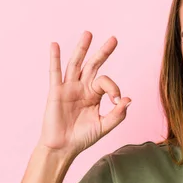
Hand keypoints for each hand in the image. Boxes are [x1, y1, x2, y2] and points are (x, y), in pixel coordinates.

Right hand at [36, 31, 130, 156]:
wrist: (63, 148)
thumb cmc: (82, 138)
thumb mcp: (104, 126)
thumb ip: (118, 114)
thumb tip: (128, 99)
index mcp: (94, 94)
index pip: (106, 82)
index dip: (114, 88)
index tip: (117, 100)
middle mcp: (82, 87)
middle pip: (93, 65)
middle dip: (103, 52)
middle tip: (114, 39)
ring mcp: (68, 88)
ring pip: (76, 64)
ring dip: (82, 48)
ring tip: (88, 33)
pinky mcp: (55, 92)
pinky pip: (55, 72)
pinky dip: (54, 58)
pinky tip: (55, 45)